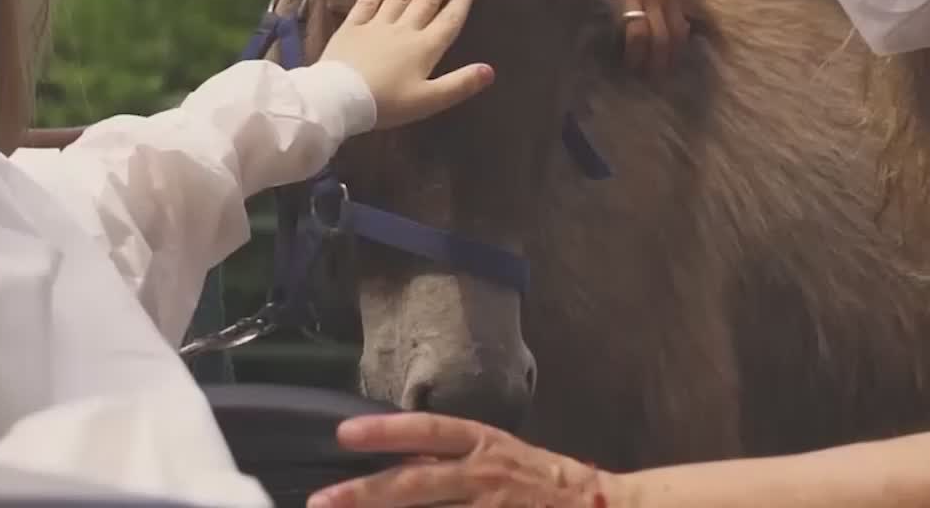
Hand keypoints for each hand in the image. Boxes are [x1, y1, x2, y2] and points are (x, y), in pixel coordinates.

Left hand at [309, 413, 616, 507]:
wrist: (607, 506)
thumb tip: (403, 460)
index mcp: (484, 443)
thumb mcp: (500, 456)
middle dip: (366, 493)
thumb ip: (454, 459)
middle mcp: (486, 473)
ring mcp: (494, 506)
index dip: (386, 431)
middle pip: (417, 482)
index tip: (344, 434)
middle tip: (322, 500)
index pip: (428, 430)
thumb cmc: (547, 482)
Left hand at [319, 0, 493, 129]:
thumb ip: (460, 84)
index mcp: (425, 48)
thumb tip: (490, 70)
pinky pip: (368, 1)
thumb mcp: (429, 101)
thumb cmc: (387, 103)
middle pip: (425, 0)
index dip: (459, 4)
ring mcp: (377, 25)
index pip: (447, 22)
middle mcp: (404, 30)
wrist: (341, 98)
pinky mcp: (352, 27)